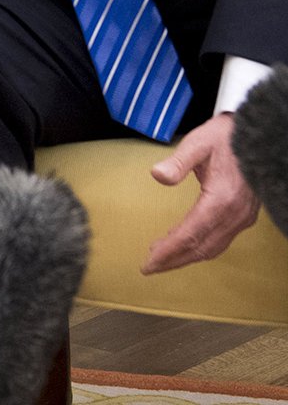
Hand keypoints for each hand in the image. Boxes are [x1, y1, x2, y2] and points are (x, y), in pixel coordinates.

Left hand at [142, 113, 260, 273]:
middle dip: (174, 260)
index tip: (148, 261)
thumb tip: (157, 175)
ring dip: (187, 257)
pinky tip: (187, 245)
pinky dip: (201, 248)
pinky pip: (221, 240)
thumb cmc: (223, 138)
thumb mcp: (197, 143)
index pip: (190, 234)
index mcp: (221, 200)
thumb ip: (177, 162)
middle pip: (201, 247)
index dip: (168, 250)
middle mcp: (234, 215)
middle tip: (149, 268)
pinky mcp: (244, 216)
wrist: (255, 136)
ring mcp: (242, 218)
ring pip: (213, 247)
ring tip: (162, 259)